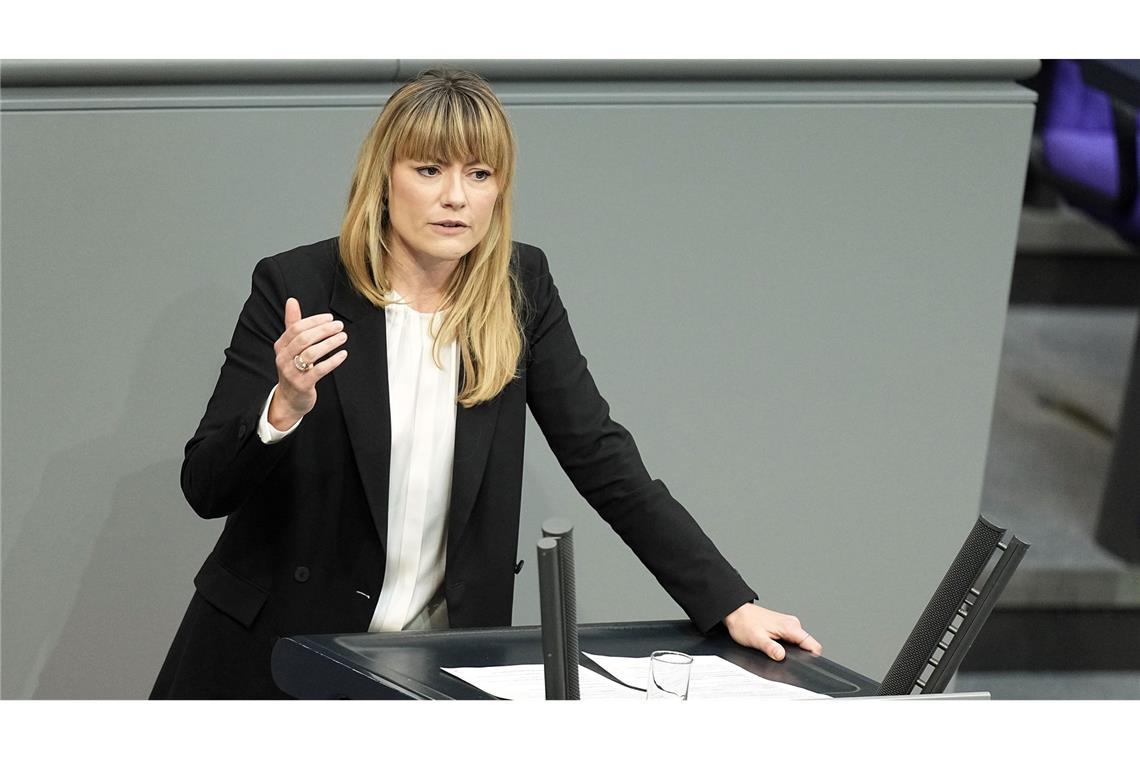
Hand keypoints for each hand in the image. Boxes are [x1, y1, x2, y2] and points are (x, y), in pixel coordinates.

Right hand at [268, 298, 347, 429]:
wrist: (290, 399)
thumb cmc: (294, 368)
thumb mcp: (291, 346)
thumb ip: (293, 324)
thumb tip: (292, 300)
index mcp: (281, 346)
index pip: (297, 328)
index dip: (315, 321)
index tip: (330, 318)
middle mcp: (283, 358)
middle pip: (304, 338)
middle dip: (324, 330)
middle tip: (339, 326)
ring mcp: (291, 372)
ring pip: (311, 353)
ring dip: (330, 343)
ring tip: (343, 337)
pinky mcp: (302, 384)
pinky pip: (319, 370)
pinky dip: (333, 361)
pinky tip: (343, 354)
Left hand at [723, 602, 821, 661]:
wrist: (735, 612)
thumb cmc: (744, 622)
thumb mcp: (756, 639)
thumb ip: (771, 649)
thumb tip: (781, 657)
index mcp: (790, 626)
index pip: (813, 644)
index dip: (813, 657)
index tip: (806, 665)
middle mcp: (792, 623)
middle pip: (806, 645)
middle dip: (800, 656)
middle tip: (783, 659)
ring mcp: (788, 624)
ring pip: (799, 643)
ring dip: (792, 651)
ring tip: (776, 652)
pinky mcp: (783, 626)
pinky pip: (791, 639)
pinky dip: (786, 646)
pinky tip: (774, 647)